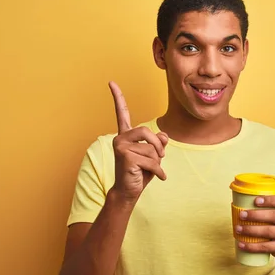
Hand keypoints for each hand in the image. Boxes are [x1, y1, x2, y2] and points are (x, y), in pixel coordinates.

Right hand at [109, 81, 167, 201]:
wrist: (129, 192)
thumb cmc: (140, 173)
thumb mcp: (153, 155)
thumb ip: (158, 142)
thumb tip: (163, 136)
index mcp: (125, 135)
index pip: (121, 113)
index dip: (117, 97)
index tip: (111, 82)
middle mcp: (120, 139)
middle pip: (146, 131)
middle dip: (157, 145)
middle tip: (161, 156)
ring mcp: (121, 148)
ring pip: (151, 149)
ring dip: (157, 162)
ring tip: (151, 170)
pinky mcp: (126, 158)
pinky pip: (151, 160)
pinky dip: (158, 171)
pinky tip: (157, 177)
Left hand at [235, 195, 274, 259]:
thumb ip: (264, 207)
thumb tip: (236, 203)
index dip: (270, 200)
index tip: (255, 200)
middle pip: (274, 216)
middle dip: (255, 215)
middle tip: (241, 215)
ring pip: (269, 231)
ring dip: (251, 230)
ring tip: (238, 229)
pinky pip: (267, 247)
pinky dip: (252, 246)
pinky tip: (242, 244)